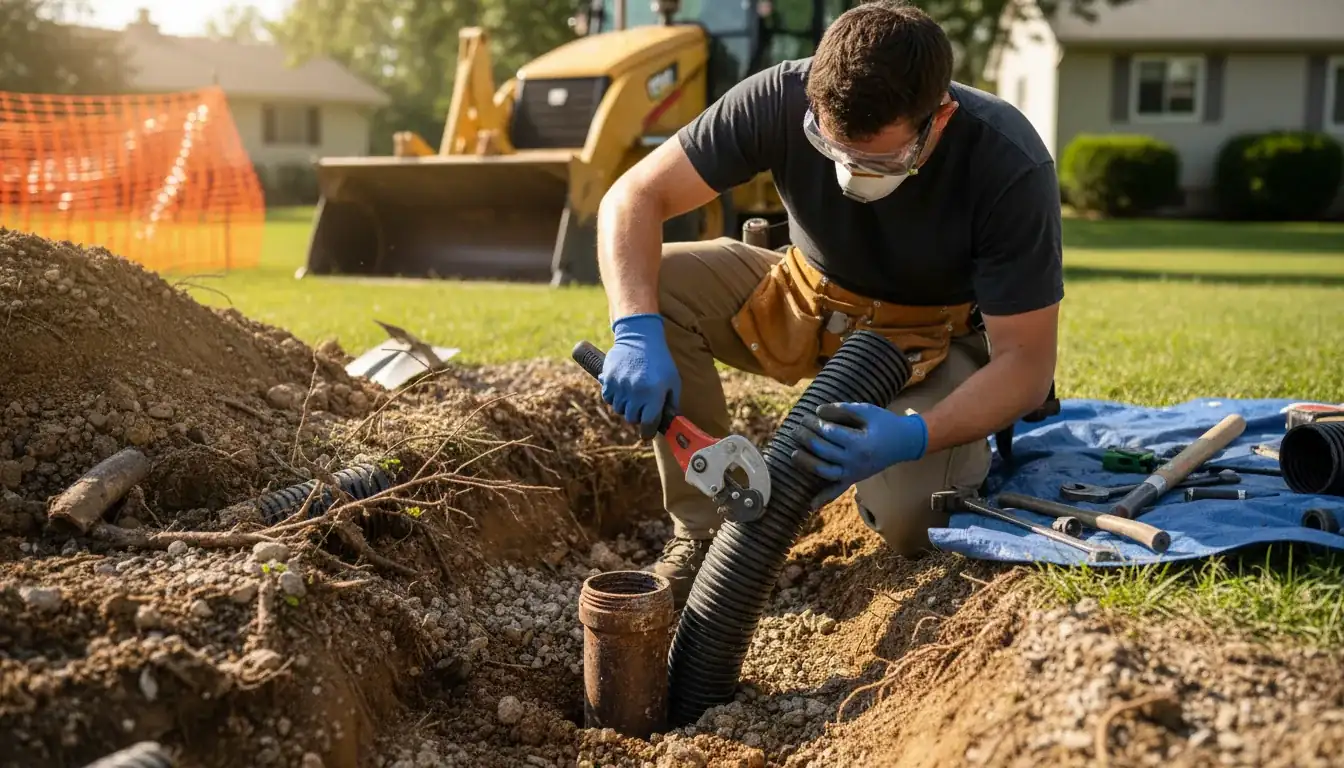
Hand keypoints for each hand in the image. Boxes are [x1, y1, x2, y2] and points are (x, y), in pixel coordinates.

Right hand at [599, 313, 680, 438]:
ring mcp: (620, 386)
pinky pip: (608, 398)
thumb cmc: (660, 361)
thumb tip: (671, 422)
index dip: (648, 431)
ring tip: (632, 396)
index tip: (648, 432)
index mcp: (654, 394)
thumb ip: (672, 403)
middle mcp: (636, 392)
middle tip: (642, 408)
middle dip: (638, 416)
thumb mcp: (673, 381)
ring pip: (619, 410)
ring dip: (626, 407)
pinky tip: (622, 389)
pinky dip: (614, 397)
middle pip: (632, 418)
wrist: (640, 338)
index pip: (648, 424)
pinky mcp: (608, 379)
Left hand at [790, 402, 928, 507]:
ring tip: (793, 453)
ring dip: (806, 463)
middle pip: (824, 451)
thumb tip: (818, 410)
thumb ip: (842, 410)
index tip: (805, 416)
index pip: (829, 433)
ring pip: (825, 471)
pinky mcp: (854, 479)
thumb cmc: (884, 423)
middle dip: (806, 439)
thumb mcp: (866, 411)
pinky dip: (824, 498)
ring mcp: (854, 473)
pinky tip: (810, 505)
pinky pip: (838, 490)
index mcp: (859, 443)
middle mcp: (855, 461)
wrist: (904, 442)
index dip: (814, 424)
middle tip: (795, 430)